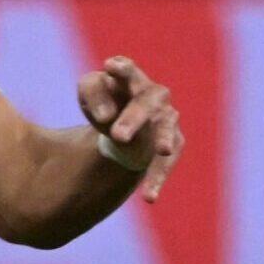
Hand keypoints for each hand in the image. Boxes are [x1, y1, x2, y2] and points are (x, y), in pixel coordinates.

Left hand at [77, 55, 183, 202]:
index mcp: (130, 79)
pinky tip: (148, 197)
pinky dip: (157, 178)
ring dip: (162, 140)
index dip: (121, 68)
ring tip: (161, 150)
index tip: (111, 66)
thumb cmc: (105, 103)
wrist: (122, 128)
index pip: (126, 70)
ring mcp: (167, 119)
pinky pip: (167, 161)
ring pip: (166, 128)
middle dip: (134, 118)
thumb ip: (92, 94)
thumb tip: (107, 116)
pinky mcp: (174, 143)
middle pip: (146, 102)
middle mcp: (153, 96)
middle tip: (118, 135)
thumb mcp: (89, 96)